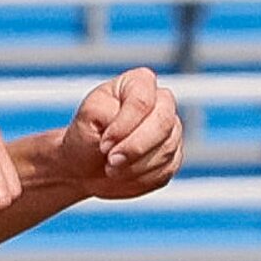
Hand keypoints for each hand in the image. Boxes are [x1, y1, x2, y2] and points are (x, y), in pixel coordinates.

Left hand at [48, 68, 184, 198]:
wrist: (87, 164)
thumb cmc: (87, 133)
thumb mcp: (87, 116)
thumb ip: (105, 113)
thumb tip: (124, 130)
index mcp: (140, 82)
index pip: (142, 101)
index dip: (124, 125)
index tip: (104, 144)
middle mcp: (162, 103)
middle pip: (162, 123)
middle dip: (135, 148)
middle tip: (111, 162)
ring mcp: (172, 130)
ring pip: (166, 150)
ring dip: (135, 166)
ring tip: (111, 169)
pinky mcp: (174, 157)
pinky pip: (166, 170)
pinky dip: (141, 179)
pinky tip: (124, 176)